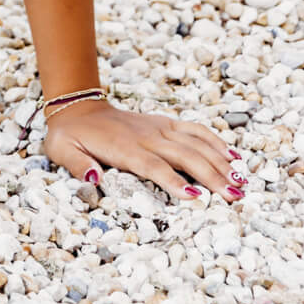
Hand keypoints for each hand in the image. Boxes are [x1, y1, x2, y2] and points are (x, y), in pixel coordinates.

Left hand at [42, 100, 247, 203]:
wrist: (77, 106)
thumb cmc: (70, 136)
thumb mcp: (62, 151)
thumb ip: (78, 166)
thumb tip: (95, 179)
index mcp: (123, 148)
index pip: (153, 166)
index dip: (173, 181)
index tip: (195, 197)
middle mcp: (146, 137)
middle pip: (184, 156)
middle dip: (210, 177)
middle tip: (234, 196)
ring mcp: (158, 128)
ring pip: (195, 143)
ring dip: (219, 161)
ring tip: (241, 180)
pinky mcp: (164, 122)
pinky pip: (194, 129)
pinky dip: (215, 140)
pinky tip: (233, 156)